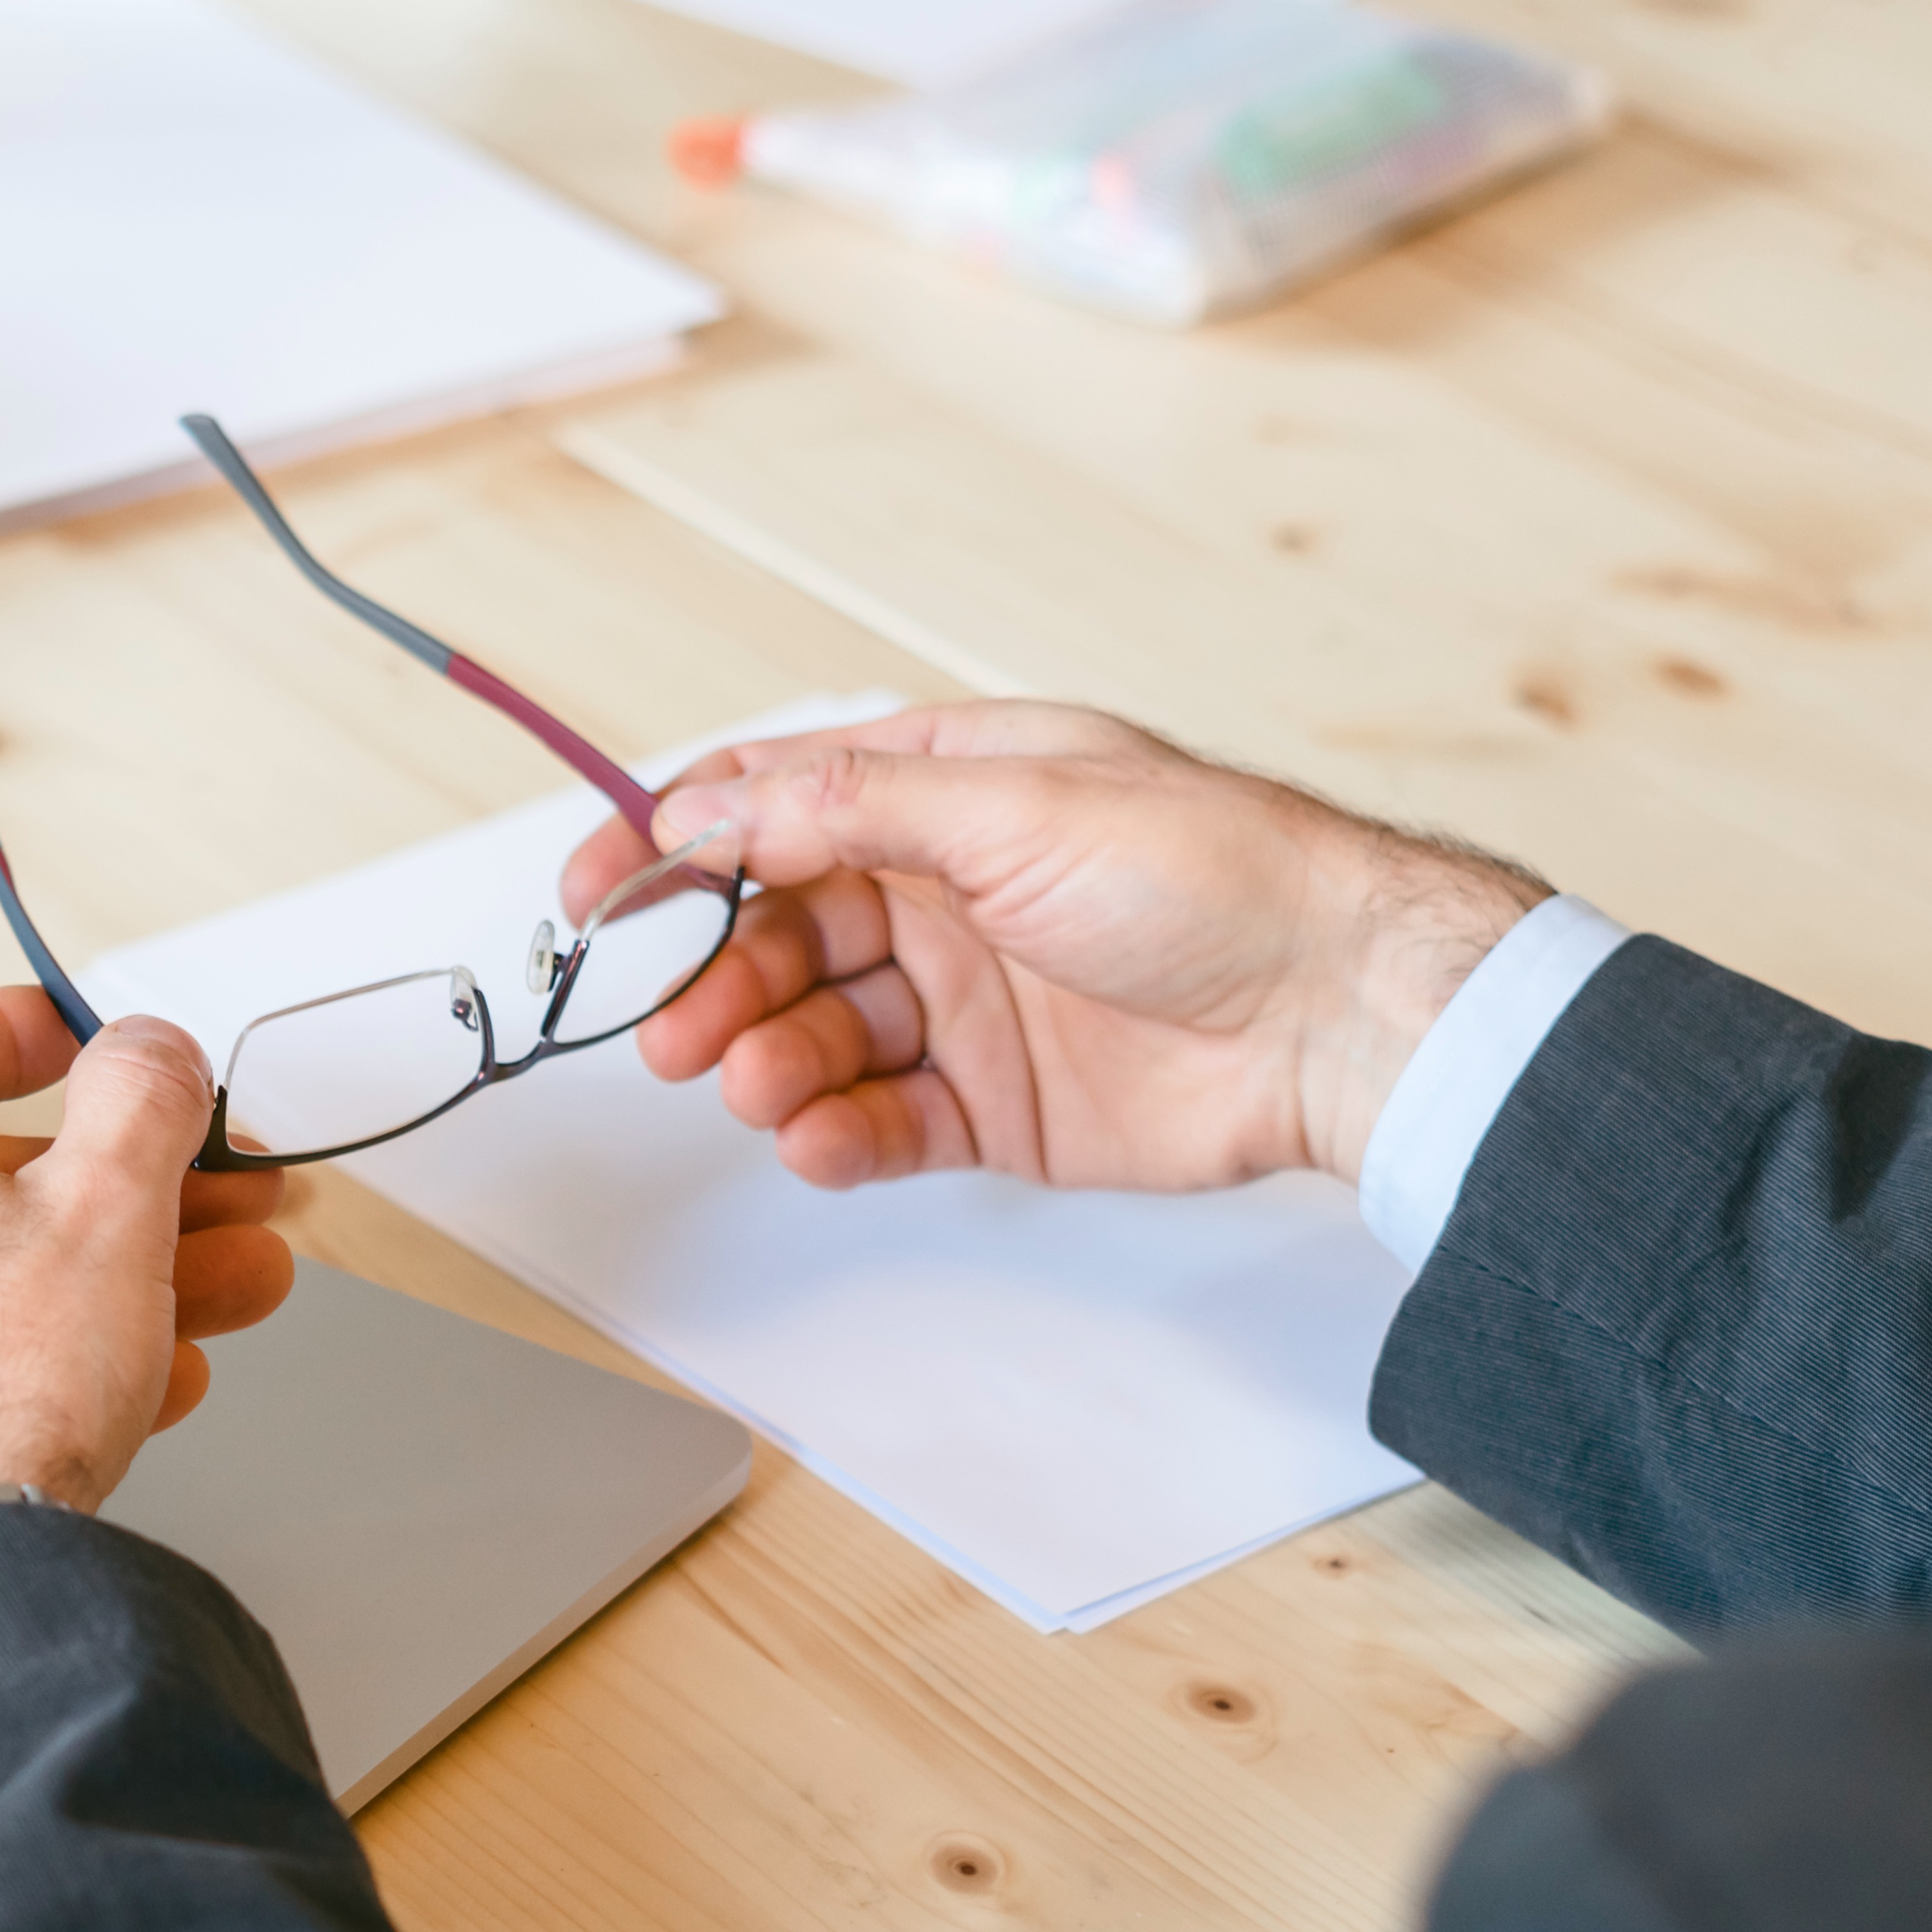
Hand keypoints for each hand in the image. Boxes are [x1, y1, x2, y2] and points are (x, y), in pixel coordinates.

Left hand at [0, 987, 300, 1576]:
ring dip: (110, 1278)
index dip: (21, 1033)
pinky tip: (151, 1378)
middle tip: (212, 1192)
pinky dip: (40, 1360)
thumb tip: (149, 1051)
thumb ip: (140, 1097)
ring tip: (229, 1291)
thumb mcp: (108, 1205)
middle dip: (120, 1188)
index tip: (83, 1043)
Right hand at [558, 701, 1543, 1193]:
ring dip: (766, 1060)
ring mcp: (968, 1002)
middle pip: (776, 932)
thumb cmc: (1217, 877)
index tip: (591, 901)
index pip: (769, 807)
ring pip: (817, 1031)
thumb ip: (853, 805)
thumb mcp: (1019, 804)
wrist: (1340, 1013)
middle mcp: (945, 892)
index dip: (668, 850)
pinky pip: (882, 1121)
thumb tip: (714, 803)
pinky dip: (834, 1134)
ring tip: (756, 1087)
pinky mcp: (996, 1104)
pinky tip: (815, 1140)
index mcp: (947, 790)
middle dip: (714, 980)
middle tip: (674, 1033)